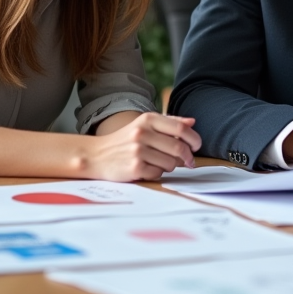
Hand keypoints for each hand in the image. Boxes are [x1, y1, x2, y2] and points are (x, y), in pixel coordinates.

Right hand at [83, 112, 200, 180]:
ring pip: (171, 163)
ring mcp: (138, 151)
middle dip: (187, 157)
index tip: (196, 146)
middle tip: (188, 162)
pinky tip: (147, 169)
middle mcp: (142, 133)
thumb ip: (169, 123)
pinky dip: (157, 173)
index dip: (194, 139)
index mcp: (148, 120)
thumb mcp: (144, 125)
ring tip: (158, 163)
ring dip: (170, 166)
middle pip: (179, 148)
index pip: (181, 129)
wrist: (96, 155)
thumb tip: (192, 122)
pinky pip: (158, 174)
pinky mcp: (134, 168)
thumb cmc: (124, 140)